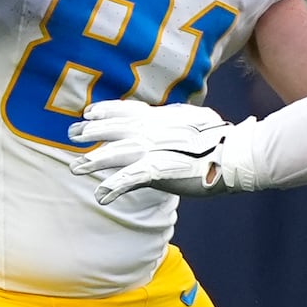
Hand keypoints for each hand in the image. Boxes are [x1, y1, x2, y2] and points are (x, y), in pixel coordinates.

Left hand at [67, 101, 255, 204]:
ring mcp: (153, 150)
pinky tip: (101, 196)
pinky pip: (128, 180)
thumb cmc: (222, 140)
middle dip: (91, 132)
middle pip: (114, 129)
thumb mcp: (196, 120)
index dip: (106, 111)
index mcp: (161, 118)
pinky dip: (113, 187)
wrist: (235, 155)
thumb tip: (170, 116)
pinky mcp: (157, 171)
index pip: (126, 110)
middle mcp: (152, 131)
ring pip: (115, 154)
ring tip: (76, 168)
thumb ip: (177, 118)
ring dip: (94, 160)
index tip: (89, 112)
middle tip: (71, 134)